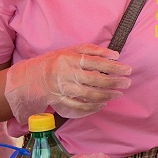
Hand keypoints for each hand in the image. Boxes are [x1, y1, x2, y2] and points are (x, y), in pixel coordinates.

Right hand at [4, 43, 131, 120]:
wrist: (30, 77)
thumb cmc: (56, 61)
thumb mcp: (71, 50)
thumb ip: (92, 50)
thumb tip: (115, 55)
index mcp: (69, 59)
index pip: (96, 63)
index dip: (114, 67)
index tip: (127, 69)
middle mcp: (66, 74)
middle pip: (95, 80)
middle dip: (114, 83)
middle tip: (127, 83)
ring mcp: (62, 89)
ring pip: (88, 95)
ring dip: (106, 96)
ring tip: (118, 94)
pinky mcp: (59, 101)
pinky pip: (78, 107)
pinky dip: (92, 107)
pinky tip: (102, 104)